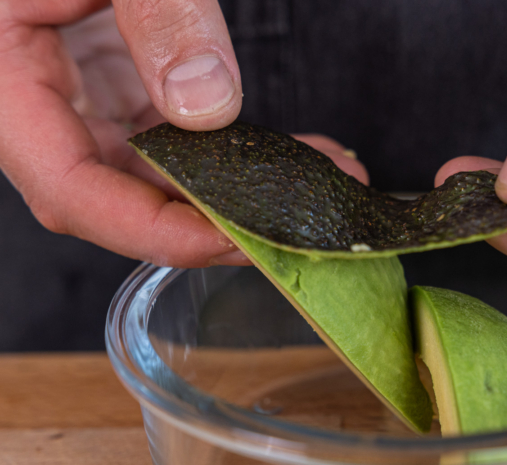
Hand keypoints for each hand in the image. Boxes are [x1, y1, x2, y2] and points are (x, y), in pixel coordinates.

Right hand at [0, 2, 367, 266]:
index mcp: (4, 85)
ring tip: (312, 186)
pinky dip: (229, 151)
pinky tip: (288, 151)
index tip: (234, 238)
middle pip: (121, 199)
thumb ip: (155, 15)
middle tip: (293, 226)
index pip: (73, 192)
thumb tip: (207, 104)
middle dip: (213, 222)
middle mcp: (39, 108)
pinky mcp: (117, 87)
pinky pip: (173, 139)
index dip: (155, 230)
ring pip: (157, 175)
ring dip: (234, 190)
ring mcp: (81, 100)